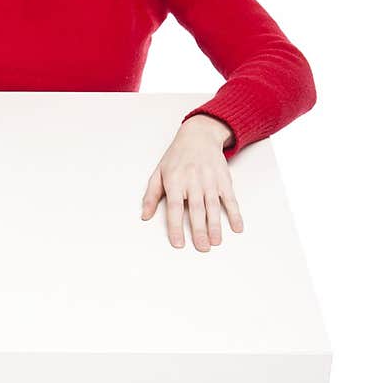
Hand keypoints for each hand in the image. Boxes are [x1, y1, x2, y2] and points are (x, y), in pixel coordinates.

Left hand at [141, 116, 243, 250]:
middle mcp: (193, 180)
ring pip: (213, 206)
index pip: (175, 207)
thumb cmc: (177, 156)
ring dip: (216, 225)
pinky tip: (237, 227)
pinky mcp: (223, 179)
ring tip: (216, 241)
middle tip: (202, 247)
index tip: (178, 243)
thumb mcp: (158, 172)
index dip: (176, 226)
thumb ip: (151, 195)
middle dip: (199, 230)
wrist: (199, 135)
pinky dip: (235, 213)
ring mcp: (210, 180)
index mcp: (174, 180)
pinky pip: (230, 199)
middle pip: (196, 209)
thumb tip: (144, 216)